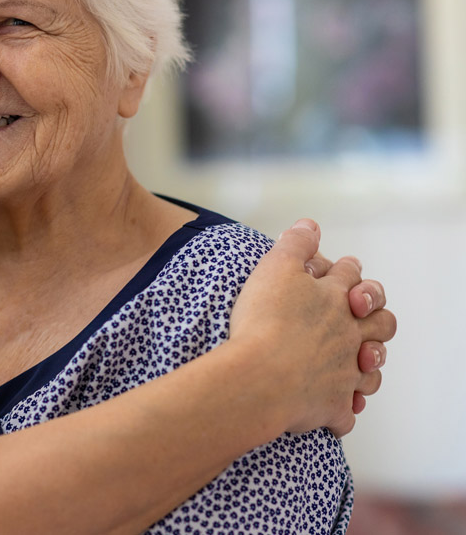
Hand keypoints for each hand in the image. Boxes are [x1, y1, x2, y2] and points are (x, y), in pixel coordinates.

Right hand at [229, 219, 395, 437]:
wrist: (258, 376)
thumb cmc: (263, 321)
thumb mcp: (274, 268)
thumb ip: (295, 243)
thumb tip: (310, 225)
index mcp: (334, 299)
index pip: (350, 276)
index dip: (348, 270)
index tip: (346, 268)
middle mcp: (348, 334)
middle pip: (380, 322)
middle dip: (376, 316)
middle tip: (363, 314)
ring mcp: (344, 372)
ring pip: (371, 368)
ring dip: (367, 364)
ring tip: (359, 361)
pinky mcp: (332, 406)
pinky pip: (346, 413)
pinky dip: (343, 410)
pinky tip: (336, 407)